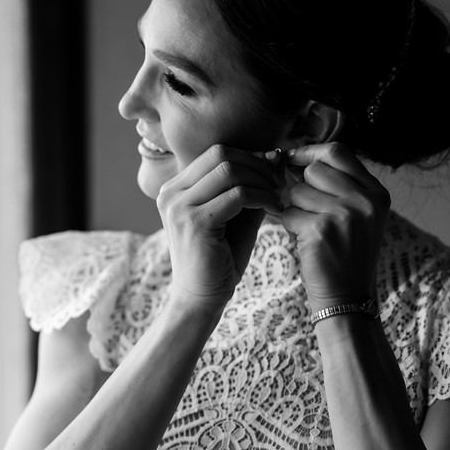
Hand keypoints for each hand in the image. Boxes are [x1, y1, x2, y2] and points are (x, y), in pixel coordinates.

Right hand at [157, 145, 282, 308]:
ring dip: (261, 181)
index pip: (215, 152)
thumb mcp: (234, 215)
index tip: (272, 172)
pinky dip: (262, 197)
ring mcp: (179, 206)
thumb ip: (248, 187)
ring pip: (229, 170)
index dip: (249, 156)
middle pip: (220, 154)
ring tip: (276, 197)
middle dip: (257, 164)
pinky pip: (237, 195)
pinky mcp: (195, 222)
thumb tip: (273, 157)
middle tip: (278, 182)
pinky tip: (275, 209)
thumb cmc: (219, 258)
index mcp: (175, 188)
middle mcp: (171, 193)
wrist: (201, 297)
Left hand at [280, 143, 389, 310]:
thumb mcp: (357, 215)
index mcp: (376, 193)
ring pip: (297, 191)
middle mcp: (365, 200)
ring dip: (295, 210)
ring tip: (312, 231)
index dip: (310, 152)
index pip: (338, 152)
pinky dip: (289, 227)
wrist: (347, 297)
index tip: (293, 158)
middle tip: (309, 211)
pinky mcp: (321, 229)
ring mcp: (345, 214)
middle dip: (302, 187)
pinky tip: (306, 242)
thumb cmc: (345, 254)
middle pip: (314, 169)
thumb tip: (295, 156)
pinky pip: (287, 213)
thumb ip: (337, 186)